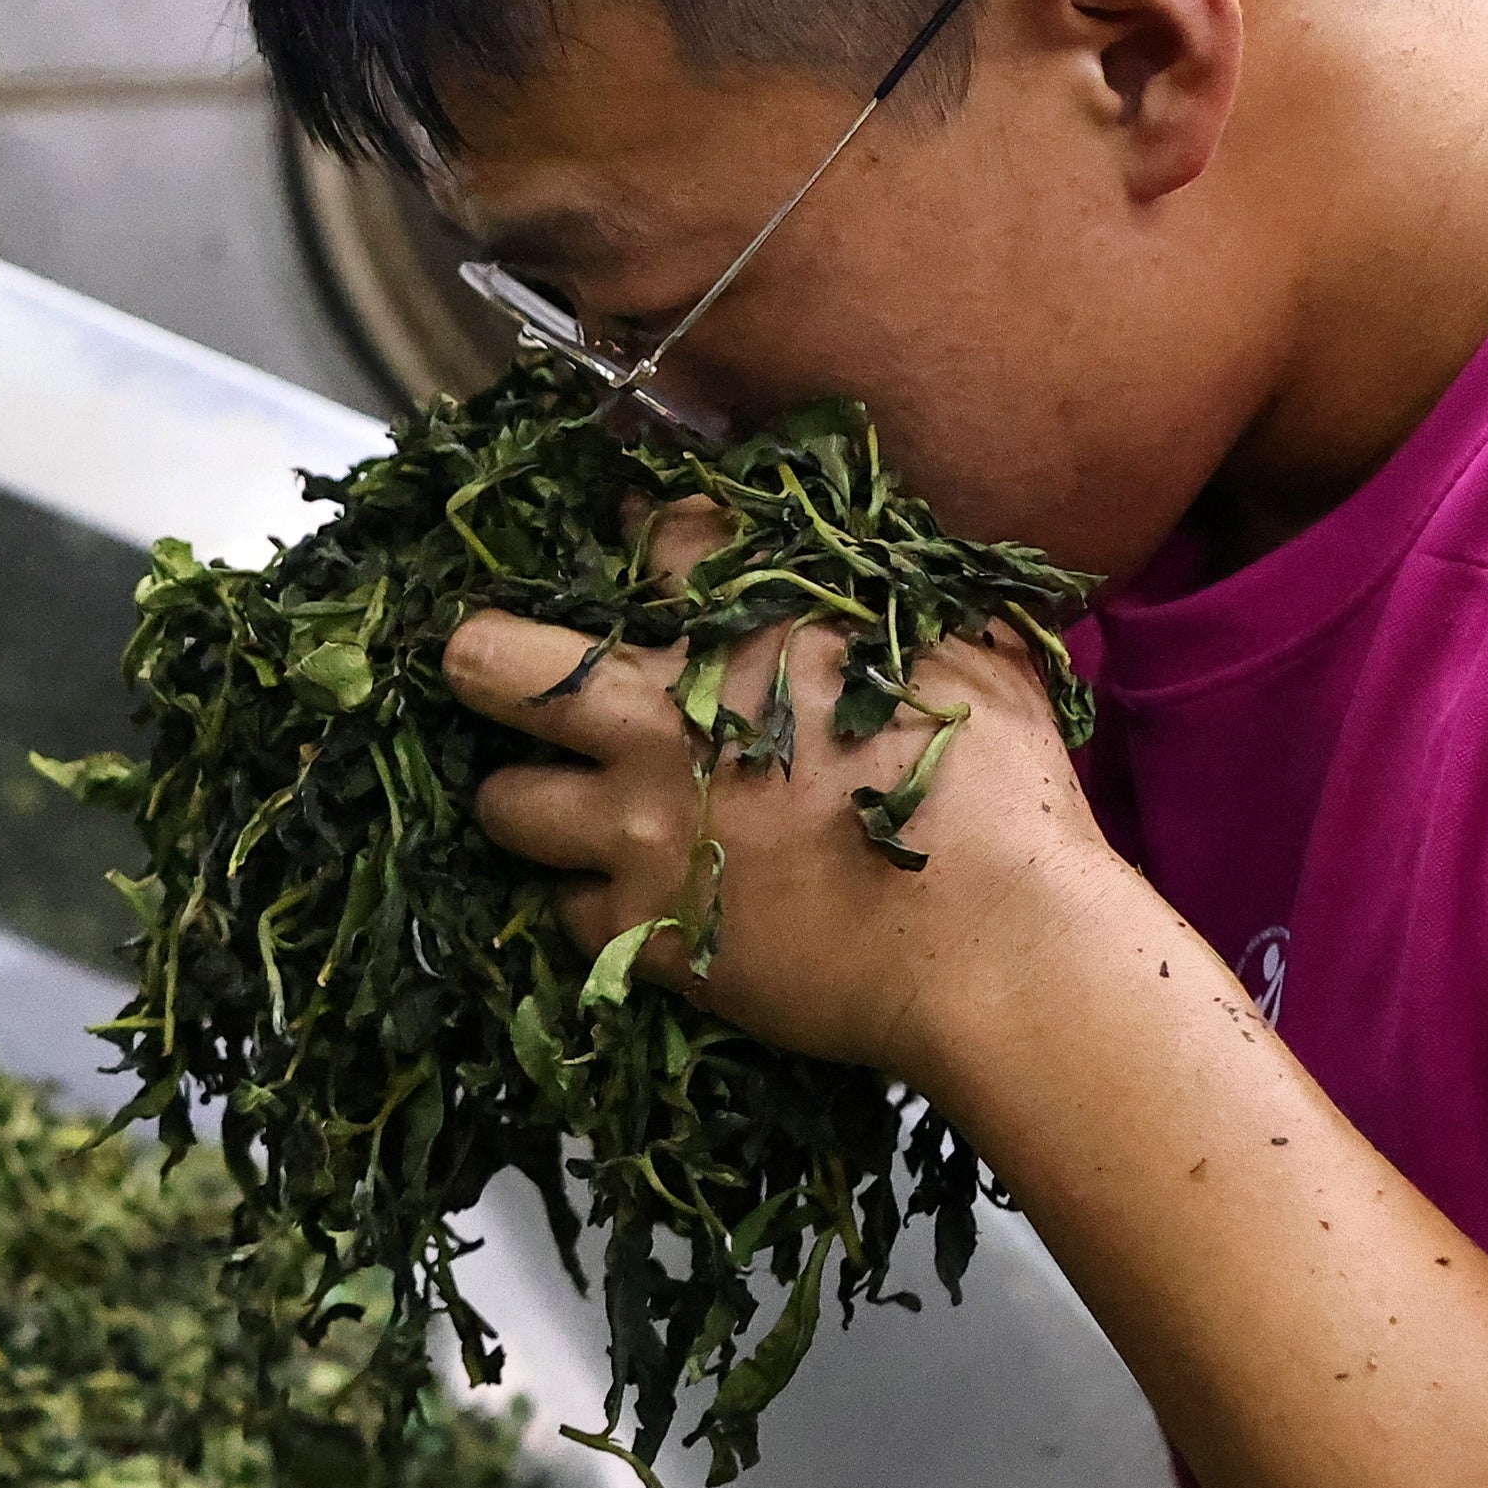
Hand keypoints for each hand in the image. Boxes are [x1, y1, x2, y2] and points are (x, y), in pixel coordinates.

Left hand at [444, 498, 1124, 1079]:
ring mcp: (638, 833)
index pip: (651, 546)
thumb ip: (908, 602)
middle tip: (491, 668)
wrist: (998, 944)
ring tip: (559, 809)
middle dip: (481, 656)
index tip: (641, 559)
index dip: (641, 543)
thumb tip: (897, 564)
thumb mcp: (974, 653)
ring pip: (500, 803)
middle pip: (496, 661)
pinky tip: (629, 903)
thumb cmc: (1006, 795)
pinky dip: (588, 907)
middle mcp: (660, 725)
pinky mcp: (644, 932)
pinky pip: (562, 913)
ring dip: (524, 801)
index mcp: (743, 636)